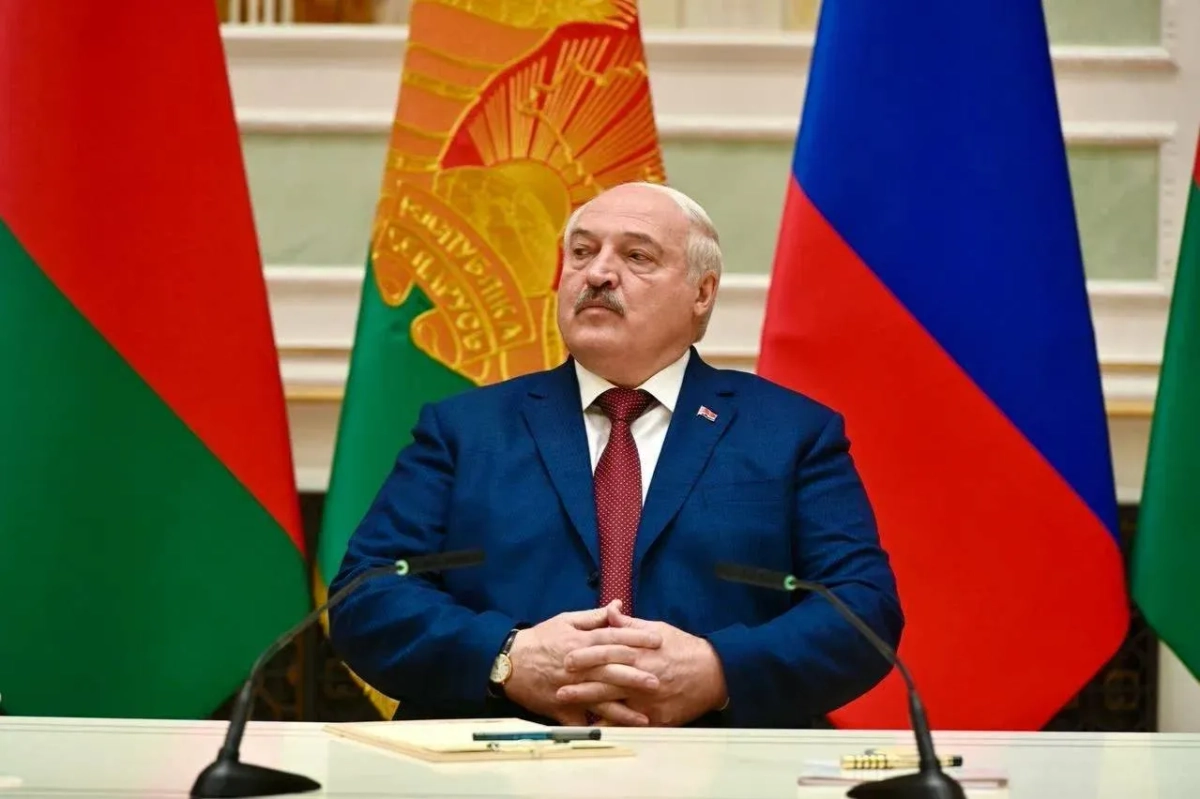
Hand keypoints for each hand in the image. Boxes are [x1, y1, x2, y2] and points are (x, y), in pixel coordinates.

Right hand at [503, 601, 662, 724]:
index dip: (636, 638)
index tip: (657, 640)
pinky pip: (582, 720)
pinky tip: (615, 735)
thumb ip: (594, 616)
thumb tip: (618, 605)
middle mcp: (578, 666)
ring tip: (644, 715)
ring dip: (622, 708)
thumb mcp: (566, 621)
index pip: (613, 638)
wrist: (509, 663)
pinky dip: (596, 728)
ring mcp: (571, 689)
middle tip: (658, 680)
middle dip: (635, 676)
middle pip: (610, 670)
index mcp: (580, 642)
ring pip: (599, 699)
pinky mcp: (562, 707)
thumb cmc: (541, 639)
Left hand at [556, 604, 726, 726]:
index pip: (609, 651)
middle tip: (558, 686)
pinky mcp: (657, 717)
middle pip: (607, 678)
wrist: (714, 673)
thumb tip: (609, 609)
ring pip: (615, 703)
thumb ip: (629, 623)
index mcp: (642, 650)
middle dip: (581, 683)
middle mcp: (644, 674)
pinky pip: (631, 723)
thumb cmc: (683, 648)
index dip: (586, 655)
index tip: (566, 657)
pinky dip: (612, 724)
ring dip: (590, 704)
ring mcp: (650, 698)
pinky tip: (594, 725)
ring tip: (568, 705)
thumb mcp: (657, 628)